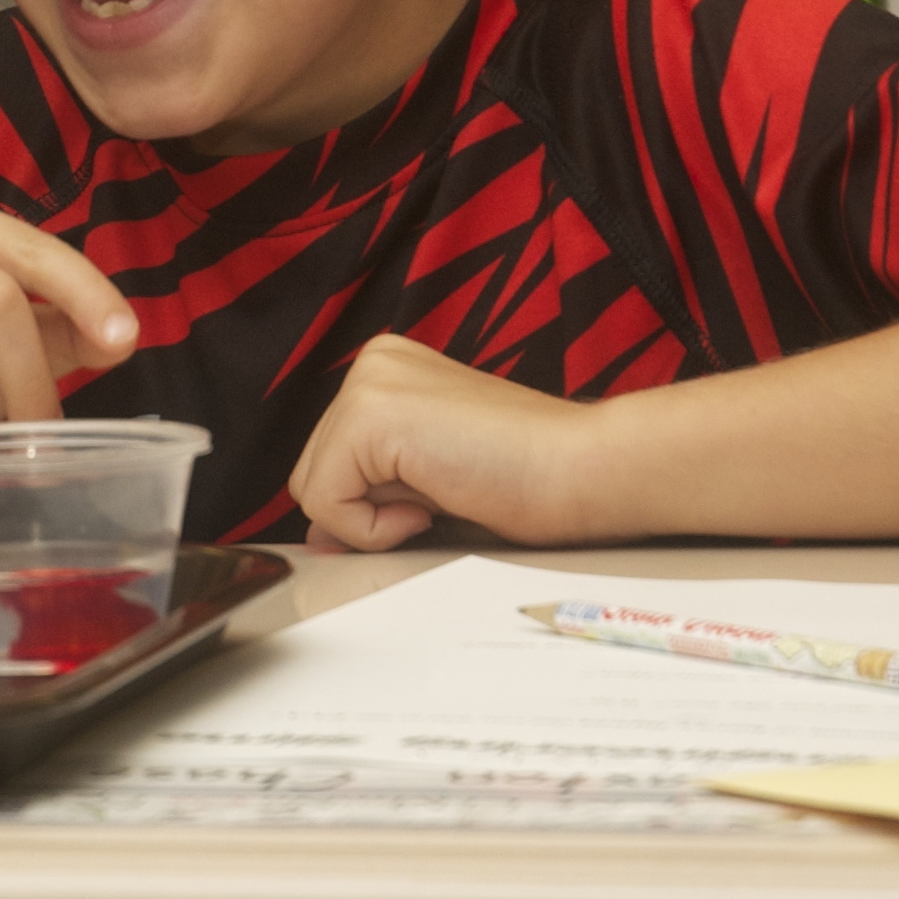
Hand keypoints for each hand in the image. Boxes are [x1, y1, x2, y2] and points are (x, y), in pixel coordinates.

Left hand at [287, 335, 606, 550]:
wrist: (586, 470)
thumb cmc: (531, 478)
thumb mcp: (430, 477)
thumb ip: (372, 491)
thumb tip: (316, 535)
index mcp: (388, 371)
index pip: (330, 459)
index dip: (370, 504)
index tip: (433, 499)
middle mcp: (372, 364)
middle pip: (312, 472)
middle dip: (368, 508)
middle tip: (444, 493)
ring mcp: (368, 382)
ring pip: (314, 490)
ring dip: (374, 518)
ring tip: (444, 490)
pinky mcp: (369, 414)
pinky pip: (327, 502)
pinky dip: (374, 528)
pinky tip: (434, 501)